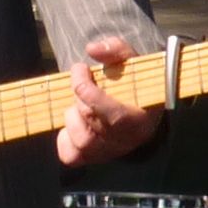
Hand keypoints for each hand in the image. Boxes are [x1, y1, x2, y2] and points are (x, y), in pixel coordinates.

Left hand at [57, 37, 164, 167]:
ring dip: (73, 117)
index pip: (108, 111)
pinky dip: (65, 139)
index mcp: (141, 118)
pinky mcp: (93, 158)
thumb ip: (116, 49)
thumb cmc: (136, 85)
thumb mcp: (132, 61)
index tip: (80, 68)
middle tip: (82, 83)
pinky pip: (71, 156)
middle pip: (90, 119)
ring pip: (81, 139)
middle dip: (80, 96)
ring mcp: (109, 152)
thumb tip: (92, 49)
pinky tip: (75, 123)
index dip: (85, 87)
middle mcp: (126, 140)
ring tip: (81, 105)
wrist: (142, 111)